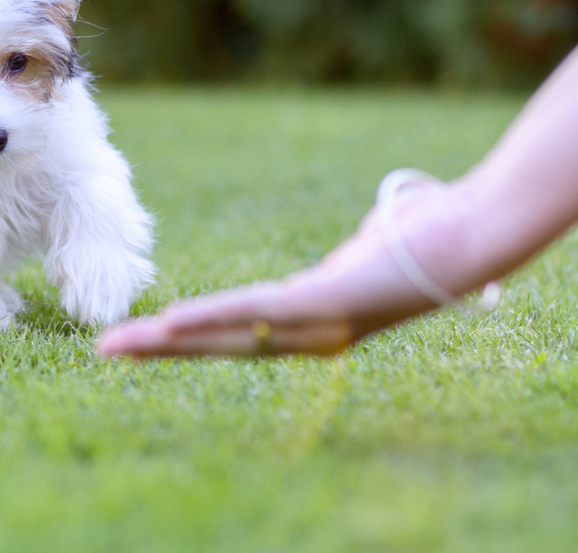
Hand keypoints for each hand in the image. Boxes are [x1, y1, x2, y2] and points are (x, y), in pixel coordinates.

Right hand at [97, 183, 473, 357]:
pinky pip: (254, 313)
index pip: (238, 334)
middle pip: (220, 344)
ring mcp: (315, 324)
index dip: (190, 338)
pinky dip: (208, 318)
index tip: (147, 337)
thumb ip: (364, 243)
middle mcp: (310, 335)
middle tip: (107, 352)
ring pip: (226, 336)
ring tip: (119, 346)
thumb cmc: (429, 236)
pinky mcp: (323, 303)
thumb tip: (381, 224)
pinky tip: (170, 322)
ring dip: (167, 342)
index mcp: (313, 322)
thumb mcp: (378, 243)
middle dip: (161, 350)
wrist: (470, 238)